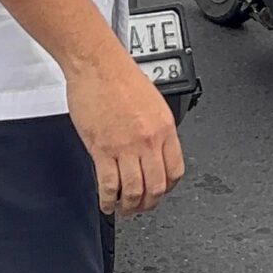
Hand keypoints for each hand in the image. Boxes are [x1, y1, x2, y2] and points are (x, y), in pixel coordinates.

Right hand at [64, 41, 185, 217]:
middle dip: (149, 203)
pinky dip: (108, 200)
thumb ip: (155, 129)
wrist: (97, 64)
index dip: (168, 188)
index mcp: (165, 128)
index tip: (160, 192)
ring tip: (123, 208)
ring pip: (134, 191)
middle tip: (141, 206)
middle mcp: (149, 140)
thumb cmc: (120, 76)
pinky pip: (109, 185)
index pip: (175, 170)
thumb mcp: (152, 102)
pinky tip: (106, 203)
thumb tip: (154, 150)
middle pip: (156, 186)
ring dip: (129, 207)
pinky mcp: (102, 149)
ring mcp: (126, 146)